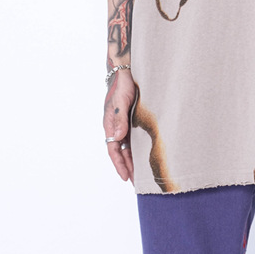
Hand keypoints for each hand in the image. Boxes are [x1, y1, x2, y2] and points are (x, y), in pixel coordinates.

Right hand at [103, 68, 136, 182]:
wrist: (127, 71)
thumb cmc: (122, 85)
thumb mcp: (120, 101)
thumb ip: (119, 119)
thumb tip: (118, 137)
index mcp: (109, 124)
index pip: (113, 149)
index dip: (119, 164)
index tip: (126, 177)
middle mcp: (116, 126)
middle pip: (120, 152)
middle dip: (127, 167)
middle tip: (136, 182)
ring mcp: (124, 124)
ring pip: (128, 147)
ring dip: (133, 160)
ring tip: (141, 174)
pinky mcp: (132, 120)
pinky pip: (134, 138)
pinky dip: (138, 148)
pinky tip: (145, 155)